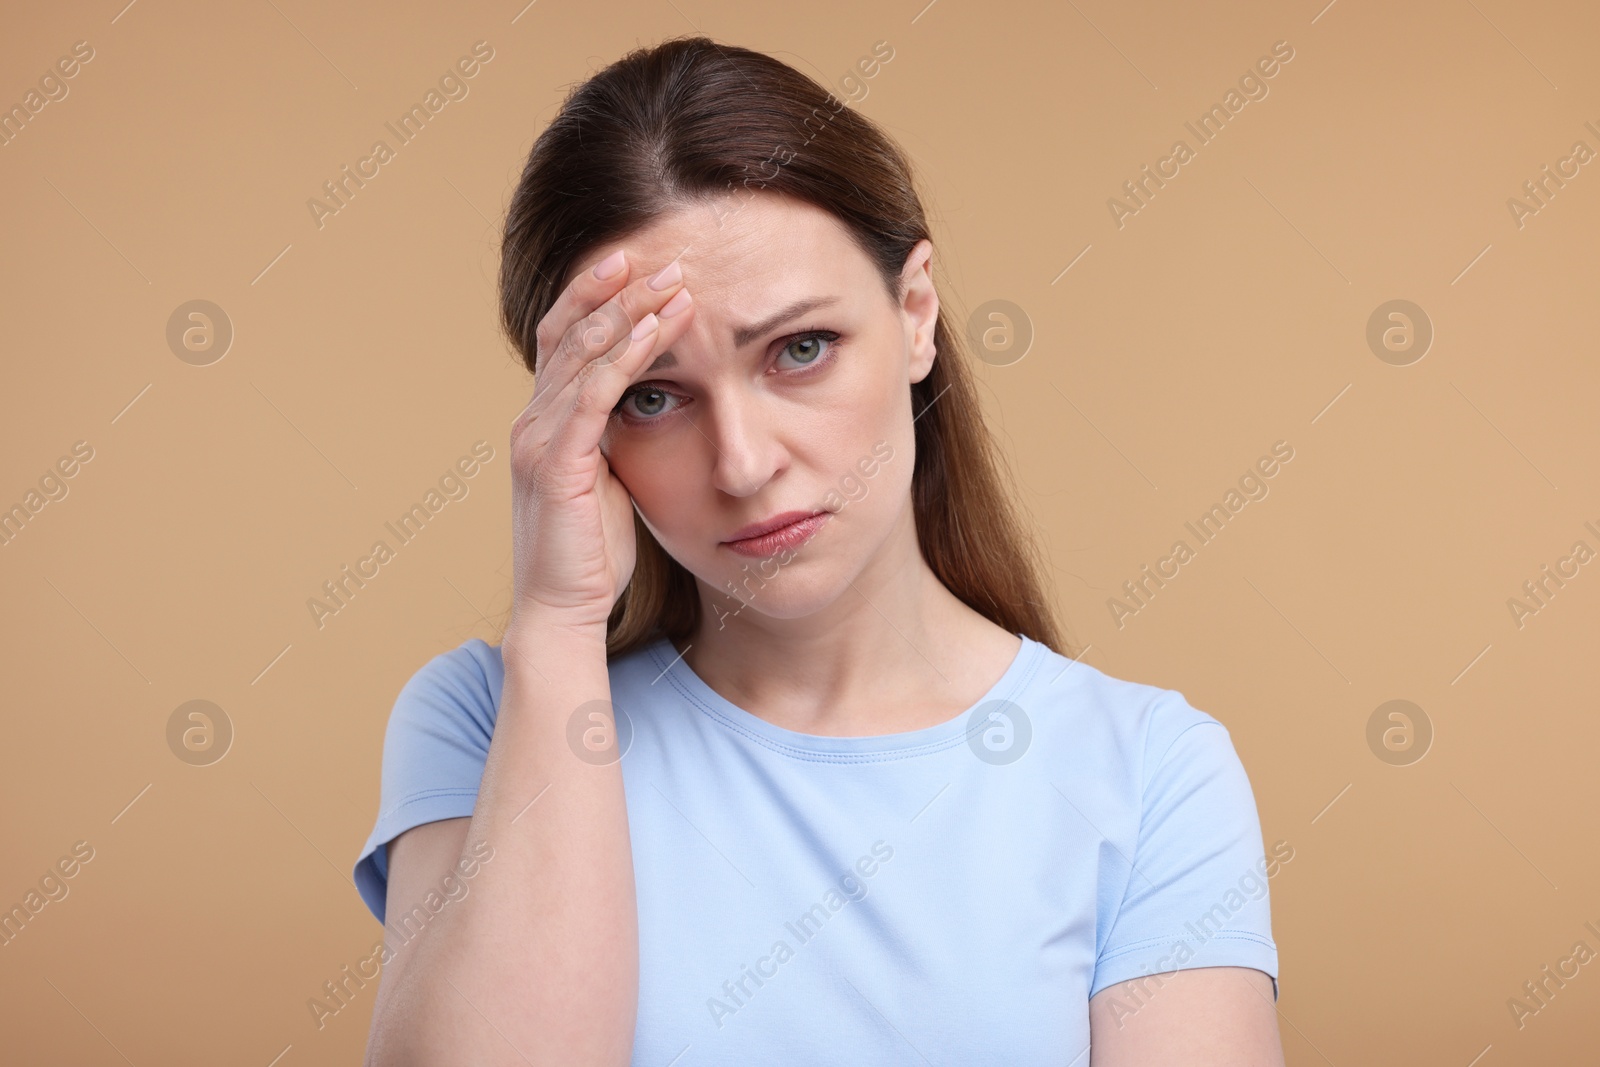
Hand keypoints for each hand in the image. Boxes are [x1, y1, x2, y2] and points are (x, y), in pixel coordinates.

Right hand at [504, 248, 695, 636]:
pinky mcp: (556, 463)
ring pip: (583, 354)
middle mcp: (531, 421)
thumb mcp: (607, 481)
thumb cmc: (592, 555)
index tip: (638, 265)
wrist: (563, 611)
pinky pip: (595, 394)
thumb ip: (613, 439)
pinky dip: (629, 355)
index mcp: (542, 422)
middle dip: (615, 289)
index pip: (564, 340)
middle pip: (569, 332)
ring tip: (674, 281)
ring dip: (631, 311)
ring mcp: (538, 439)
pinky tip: (660, 329)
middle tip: (662, 255)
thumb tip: (647, 404)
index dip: (595, 298)